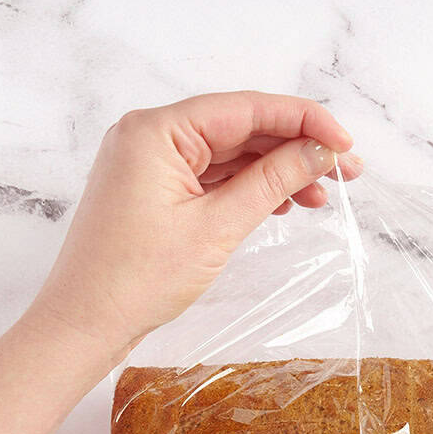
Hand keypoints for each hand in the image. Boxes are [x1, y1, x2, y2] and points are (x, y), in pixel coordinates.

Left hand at [25, 90, 360, 359]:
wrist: (86, 324)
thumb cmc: (135, 280)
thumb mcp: (217, 227)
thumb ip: (272, 181)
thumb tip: (318, 152)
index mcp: (157, 131)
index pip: (245, 109)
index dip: (302, 121)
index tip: (344, 142)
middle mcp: (151, 136)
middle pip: (241, 128)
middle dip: (295, 148)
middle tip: (346, 172)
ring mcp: (151, 163)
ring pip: (231, 154)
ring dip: (277, 171)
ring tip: (321, 196)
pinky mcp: (155, 190)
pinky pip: (213, 176)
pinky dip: (250, 188)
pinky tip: (283, 202)